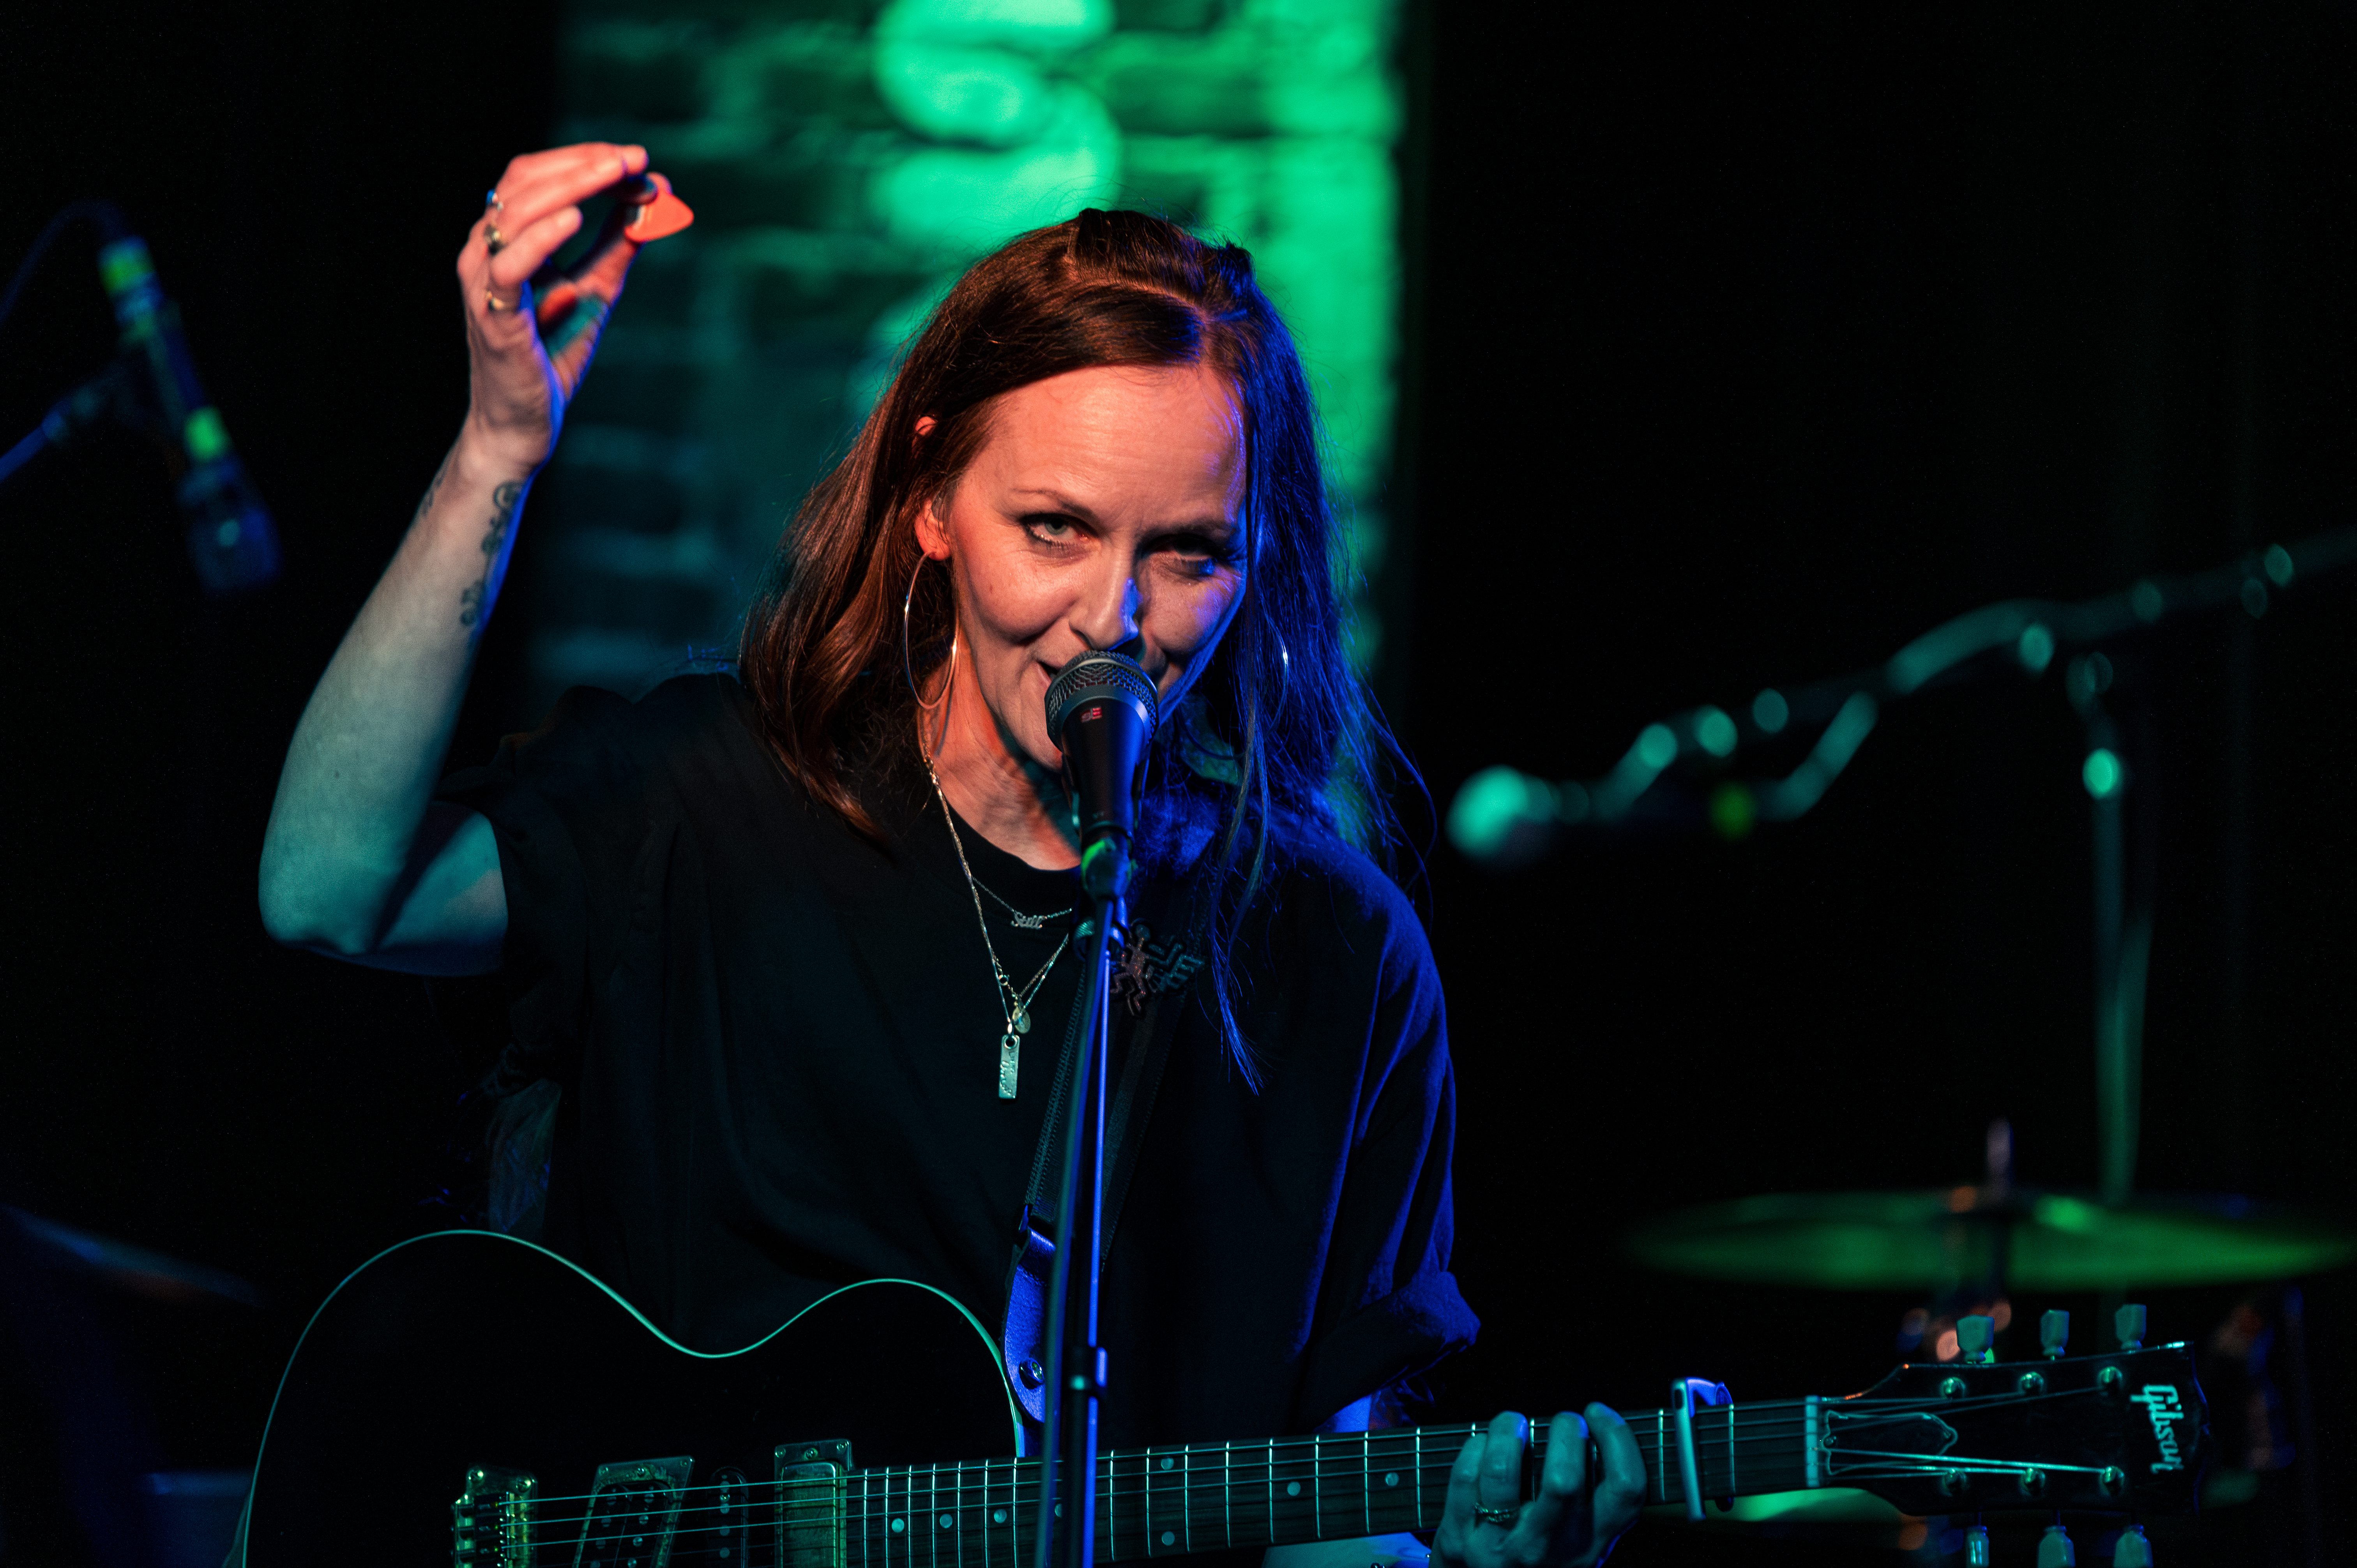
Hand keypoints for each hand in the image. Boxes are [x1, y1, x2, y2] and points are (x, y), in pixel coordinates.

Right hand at [457, 142, 662, 471]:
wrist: (526, 420)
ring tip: (614, 174)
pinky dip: (540, 240)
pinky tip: (575, 221)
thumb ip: (620, 242)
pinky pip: (508, 269)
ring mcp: (484, 283)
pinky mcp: (494, 318)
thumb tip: (656, 193)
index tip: (636, 160)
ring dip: (569, 188)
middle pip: (523, 183)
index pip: (536, 176)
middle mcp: (485, 251)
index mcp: (506, 238)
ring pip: (514, 214)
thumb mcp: (597, 286)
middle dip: (582, 164)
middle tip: (632, 159)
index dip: (583, 160)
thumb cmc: (553, 352)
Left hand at [1432, 1408, 1642, 1567]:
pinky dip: (1474, 1448)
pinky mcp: (1459, 1540)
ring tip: (1513, 1422)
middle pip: (1563, 1478)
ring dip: (1508, 1430)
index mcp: (1590, 1545)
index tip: (1599, 1413)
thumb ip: (1592, 1503)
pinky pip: (1464, 1478)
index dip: (1617, 1439)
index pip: (1625, 1491)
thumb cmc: (1539, 1562)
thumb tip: (1595, 1433)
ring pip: (1503, 1471)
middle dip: (1564, 1429)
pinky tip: (1482, 1445)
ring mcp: (1501, 1547)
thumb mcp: (1578, 1544)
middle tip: (1561, 1420)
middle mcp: (1549, 1548)